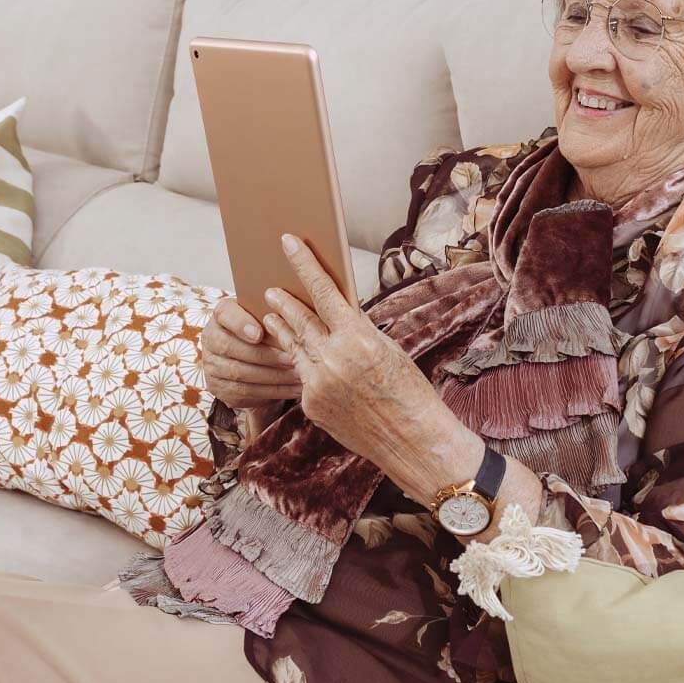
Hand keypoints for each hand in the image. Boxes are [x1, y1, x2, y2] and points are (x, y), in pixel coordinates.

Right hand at [201, 298, 302, 415]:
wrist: (254, 359)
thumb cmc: (267, 331)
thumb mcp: (269, 319)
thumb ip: (275, 315)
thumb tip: (294, 314)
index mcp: (222, 314)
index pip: (225, 314)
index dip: (241, 324)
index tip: (260, 333)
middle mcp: (211, 338)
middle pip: (231, 347)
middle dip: (265, 354)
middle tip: (292, 358)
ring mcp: (211, 365)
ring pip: (239, 372)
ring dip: (272, 375)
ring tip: (297, 374)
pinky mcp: (218, 387)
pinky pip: (245, 392)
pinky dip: (272, 391)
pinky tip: (293, 389)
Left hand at [262, 234, 484, 500]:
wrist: (413, 440)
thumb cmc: (409, 390)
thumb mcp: (387, 349)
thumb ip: (356, 331)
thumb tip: (334, 314)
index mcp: (358, 338)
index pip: (322, 292)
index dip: (304, 265)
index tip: (288, 242)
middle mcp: (333, 359)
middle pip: (299, 320)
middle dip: (284, 301)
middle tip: (270, 287)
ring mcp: (318, 385)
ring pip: (293, 348)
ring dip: (282, 329)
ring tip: (273, 315)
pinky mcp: (311, 406)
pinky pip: (303, 377)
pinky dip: (303, 364)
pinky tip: (299, 357)